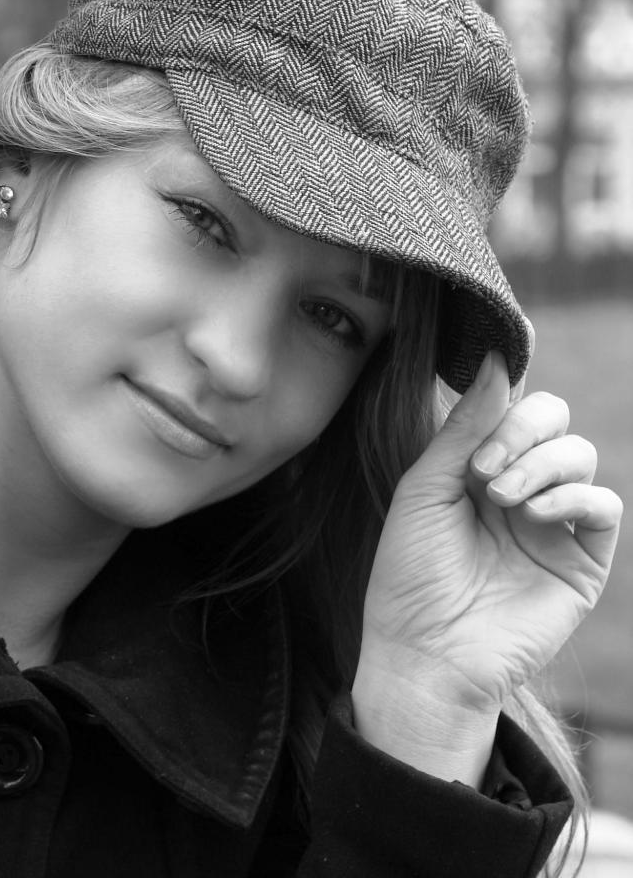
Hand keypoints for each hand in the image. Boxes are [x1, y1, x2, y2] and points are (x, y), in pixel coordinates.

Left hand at [352, 350, 621, 777]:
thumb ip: (464, 427)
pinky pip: (604, 506)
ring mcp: (553, 523)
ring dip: (541, 463)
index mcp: (477, 468)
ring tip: (503, 498)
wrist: (426, 653)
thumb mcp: (425, 488)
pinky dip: (575, 497)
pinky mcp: (582, 560)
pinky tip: (537, 514)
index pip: (510, 407)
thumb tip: (498, 362)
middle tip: (485, 470)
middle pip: (552, 418)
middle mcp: (519, 487)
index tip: (478, 422)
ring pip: (579, 455)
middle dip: (522, 429)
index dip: (502, 404)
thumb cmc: (410, 572)